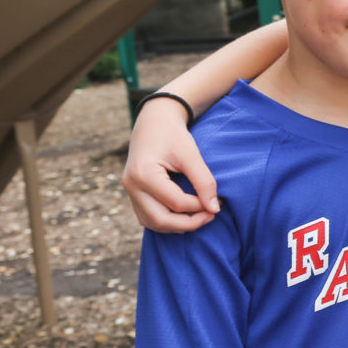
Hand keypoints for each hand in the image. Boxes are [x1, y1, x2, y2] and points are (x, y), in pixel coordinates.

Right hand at [122, 99, 218, 231]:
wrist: (154, 122)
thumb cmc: (173, 135)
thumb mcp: (191, 154)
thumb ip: (204, 181)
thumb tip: (215, 209)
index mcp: (144, 174)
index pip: (176, 202)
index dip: (199, 206)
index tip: (218, 202)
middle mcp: (132, 186)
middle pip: (160, 219)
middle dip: (189, 223)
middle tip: (211, 216)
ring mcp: (130, 191)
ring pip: (152, 223)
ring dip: (177, 226)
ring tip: (200, 217)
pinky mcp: (133, 194)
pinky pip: (148, 217)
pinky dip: (166, 221)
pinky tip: (185, 216)